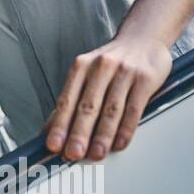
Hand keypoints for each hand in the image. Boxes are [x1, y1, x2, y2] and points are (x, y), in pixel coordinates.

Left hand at [42, 35, 171, 160]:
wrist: (143, 38)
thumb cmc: (110, 63)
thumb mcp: (86, 73)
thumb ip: (71, 100)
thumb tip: (49, 130)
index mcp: (81, 67)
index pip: (67, 100)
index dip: (59, 124)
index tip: (53, 144)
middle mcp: (101, 67)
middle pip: (88, 106)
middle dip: (79, 132)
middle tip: (73, 154)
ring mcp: (124, 72)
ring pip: (111, 110)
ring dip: (102, 135)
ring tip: (96, 154)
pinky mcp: (145, 79)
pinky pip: (134, 109)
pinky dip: (126, 129)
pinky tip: (119, 144)